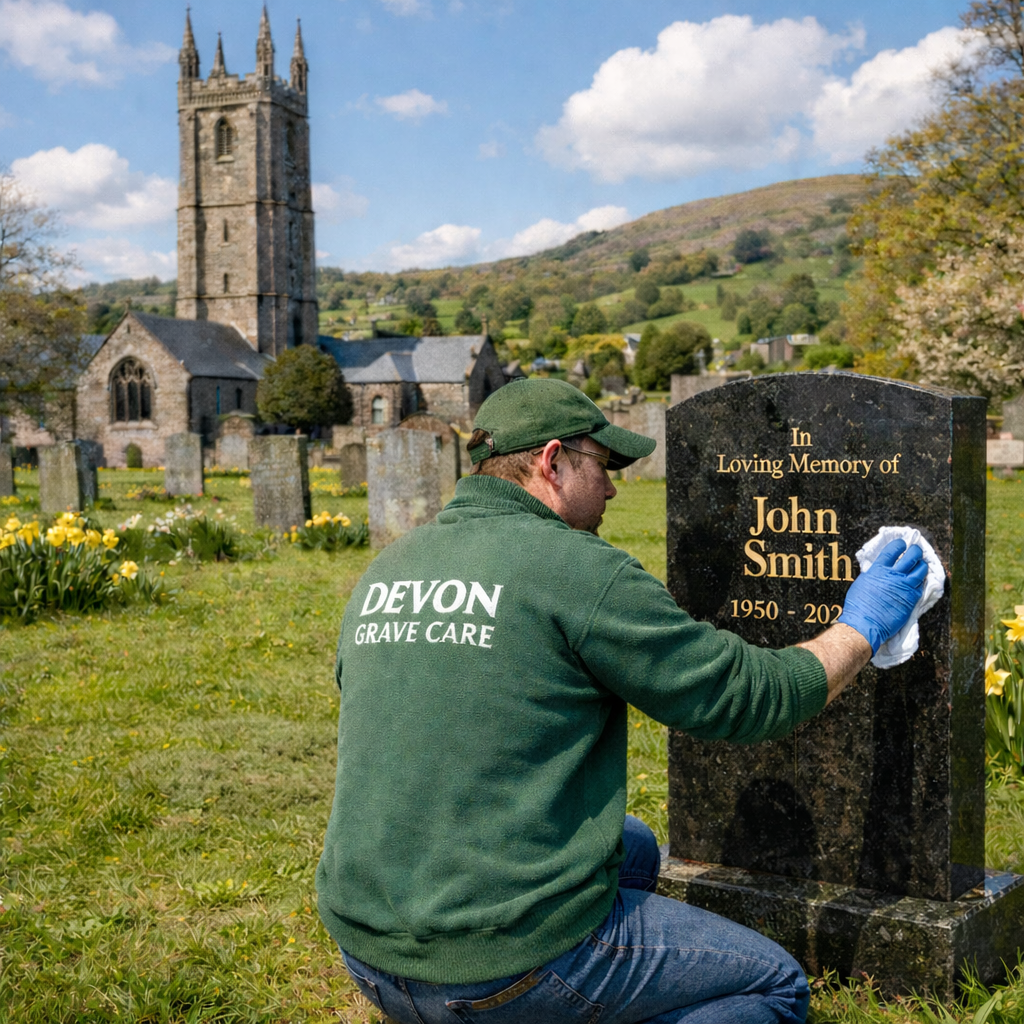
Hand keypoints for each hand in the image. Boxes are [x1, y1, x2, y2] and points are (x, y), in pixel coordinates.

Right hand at [837, 539, 927, 654]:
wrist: (865, 624)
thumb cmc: (858, 606)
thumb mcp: (862, 583)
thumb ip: (874, 574)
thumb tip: (879, 571)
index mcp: (878, 569)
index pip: (893, 550)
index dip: (900, 544)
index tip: (902, 544)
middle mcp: (893, 575)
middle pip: (911, 556)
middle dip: (915, 551)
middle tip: (915, 551)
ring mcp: (905, 587)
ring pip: (921, 570)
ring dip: (922, 565)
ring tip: (920, 564)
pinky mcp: (912, 599)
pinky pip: (921, 586)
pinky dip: (921, 581)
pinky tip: (918, 580)